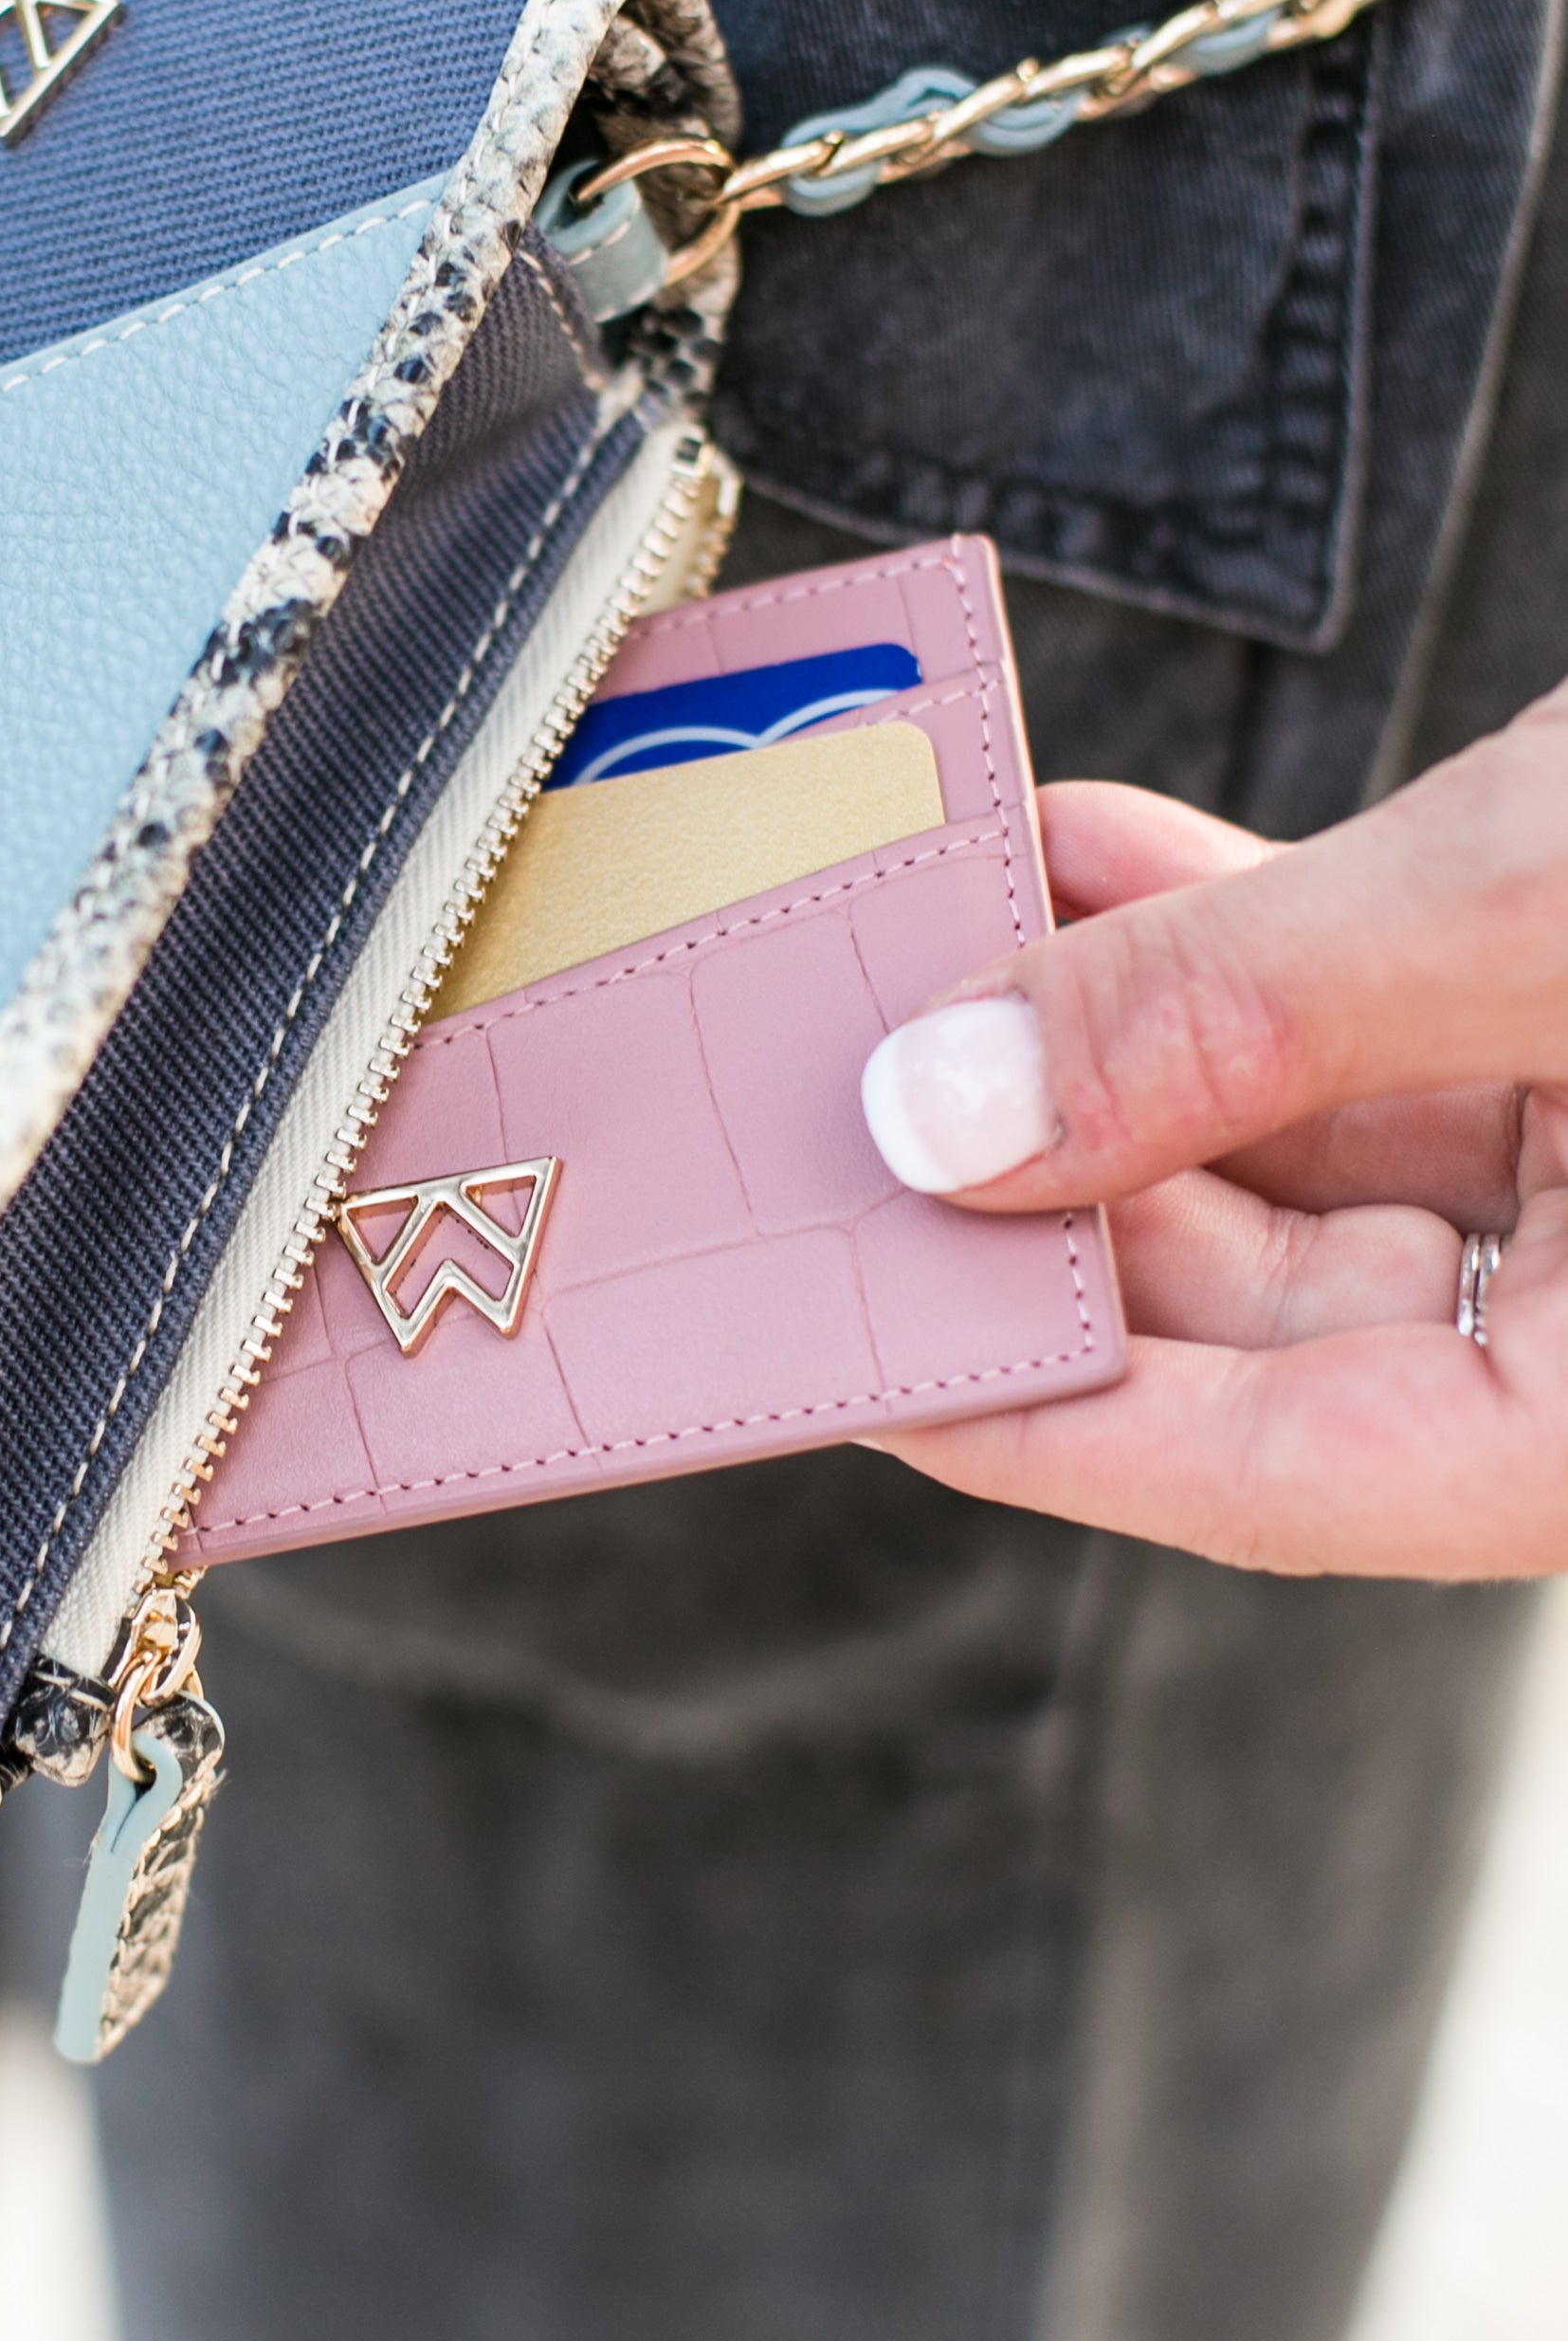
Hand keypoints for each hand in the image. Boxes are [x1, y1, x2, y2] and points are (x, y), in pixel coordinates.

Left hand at [854, 688, 1567, 1578]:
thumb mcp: (1543, 908)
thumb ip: (1247, 1009)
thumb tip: (962, 1106)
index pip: (1282, 1480)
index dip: (1031, 1417)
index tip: (841, 1344)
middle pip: (1266, 1317)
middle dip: (1037, 1180)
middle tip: (846, 1093)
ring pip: (1294, 1154)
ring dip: (1100, 1033)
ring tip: (923, 941)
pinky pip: (1368, 1029)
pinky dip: (1223, 942)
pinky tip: (1071, 860)